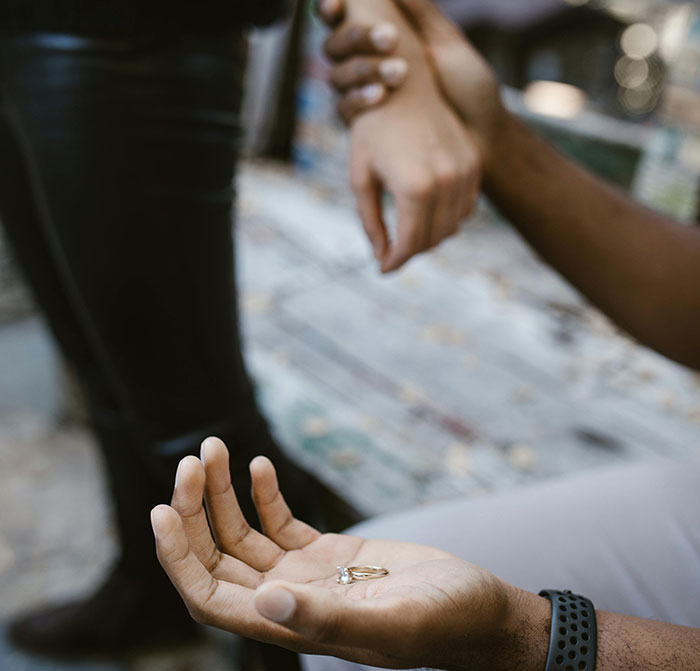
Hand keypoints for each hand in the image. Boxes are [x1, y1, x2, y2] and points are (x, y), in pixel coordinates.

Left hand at [151, 437, 520, 668]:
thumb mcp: (393, 620)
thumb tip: (262, 602)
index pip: (210, 597)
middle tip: (194, 458)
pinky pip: (280, 524)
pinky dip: (265, 494)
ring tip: (216, 447)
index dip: (179, 558)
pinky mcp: (328, 554)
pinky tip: (260, 466)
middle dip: (196, 511)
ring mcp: (306, 577)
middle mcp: (288, 602)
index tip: (163, 508)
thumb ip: (327, 616)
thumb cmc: (445, 622)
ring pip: (244, 536)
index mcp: (292, 626)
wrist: (480, 611)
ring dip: (224, 494)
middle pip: (218, 558)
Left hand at [316, 0, 482, 272]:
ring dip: (430, 237)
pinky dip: (449, 218)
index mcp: (414, 188)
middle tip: (391, 252)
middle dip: (410, 252)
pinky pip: (466, 208)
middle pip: (432, 239)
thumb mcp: (361, 179)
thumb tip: (381, 258)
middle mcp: (445, 182)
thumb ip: (371, 222)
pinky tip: (429, 214)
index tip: (383, 269)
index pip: (410, 244)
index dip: (394, 262)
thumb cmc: (373, 132)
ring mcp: (465, 172)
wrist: (402, 85)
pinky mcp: (474, 163)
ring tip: (407, 234)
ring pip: (452, 227)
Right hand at [319, 0, 503, 166]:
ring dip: (362, 69)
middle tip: (391, 40)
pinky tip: (382, 97)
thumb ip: (420, 10)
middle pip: (334, 45)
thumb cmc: (469, 87)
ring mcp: (363, 96)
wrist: (481, 138)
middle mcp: (367, 65)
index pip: (341, 17)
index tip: (340, 5)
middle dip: (356, 38)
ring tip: (400, 73)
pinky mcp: (365, 128)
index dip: (331, 7)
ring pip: (336, 76)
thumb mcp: (449, 42)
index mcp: (382, 37)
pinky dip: (358, 99)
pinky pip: (344, 110)